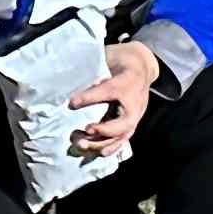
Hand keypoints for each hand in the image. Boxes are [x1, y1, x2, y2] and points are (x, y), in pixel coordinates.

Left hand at [66, 43, 163, 158]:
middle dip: (101, 131)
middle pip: (121, 125)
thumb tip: (71, 93)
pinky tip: (96, 154)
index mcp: (127, 84)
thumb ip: (93, 73)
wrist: (141, 66)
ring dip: (100, 144)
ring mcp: (133, 117)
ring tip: (81, 145)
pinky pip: (121, 140)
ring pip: (120, 137)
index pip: (108, 91)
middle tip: (83, 131)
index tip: (72, 103)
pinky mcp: (129, 125)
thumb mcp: (108, 59)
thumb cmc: (121, 62)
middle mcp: (133, 105)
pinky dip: (108, 148)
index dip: (90, 97)